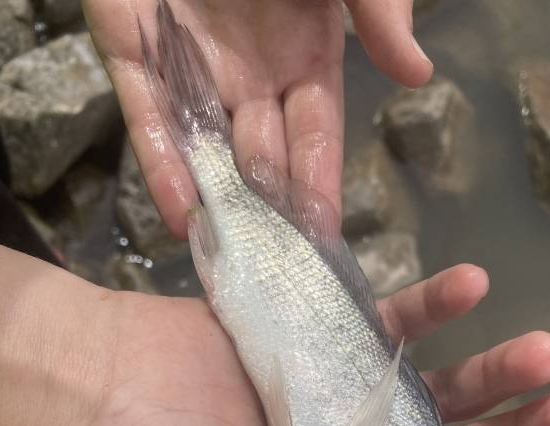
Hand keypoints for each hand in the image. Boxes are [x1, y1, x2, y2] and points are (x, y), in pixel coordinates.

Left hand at [83, 0, 432, 234]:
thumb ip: (378, 8)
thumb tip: (416, 74)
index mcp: (304, 56)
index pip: (316, 140)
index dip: (320, 189)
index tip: (325, 244)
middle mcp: (250, 75)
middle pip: (262, 159)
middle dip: (269, 216)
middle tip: (277, 275)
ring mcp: (191, 68)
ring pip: (205, 149)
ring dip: (216, 205)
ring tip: (227, 263)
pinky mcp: (134, 54)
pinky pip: (148, 118)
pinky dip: (162, 165)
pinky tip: (179, 214)